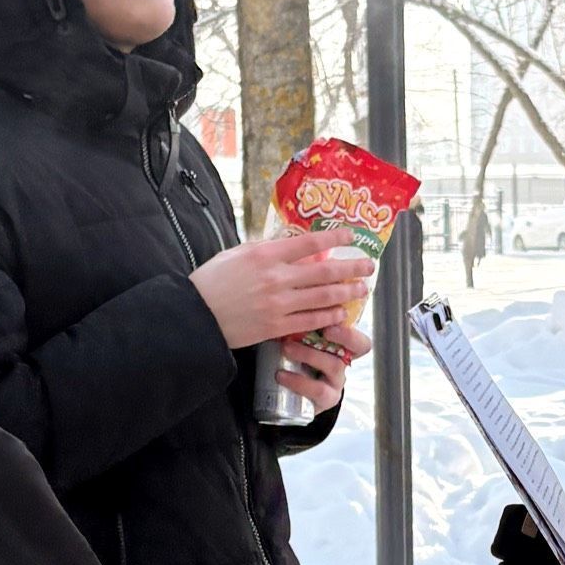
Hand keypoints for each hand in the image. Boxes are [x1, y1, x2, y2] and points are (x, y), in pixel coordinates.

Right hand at [191, 234, 376, 350]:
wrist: (195, 315)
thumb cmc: (212, 281)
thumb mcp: (236, 253)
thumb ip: (267, 249)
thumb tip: (293, 244)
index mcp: (266, 254)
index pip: (310, 243)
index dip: (336, 239)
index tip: (352, 237)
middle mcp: (276, 278)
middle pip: (325, 271)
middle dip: (352, 268)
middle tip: (369, 266)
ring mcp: (278, 304)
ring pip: (323, 297)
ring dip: (347, 293)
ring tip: (362, 289)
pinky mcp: (276, 327)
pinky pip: (311, 321)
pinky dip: (329, 316)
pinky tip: (341, 313)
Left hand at [273, 321, 367, 414]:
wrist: (283, 394)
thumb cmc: (291, 355)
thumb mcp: (298, 333)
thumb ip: (302, 315)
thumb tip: (293, 288)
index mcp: (341, 341)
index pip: (358, 325)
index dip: (353, 319)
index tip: (338, 312)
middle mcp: (344, 360)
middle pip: (358, 347)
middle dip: (344, 336)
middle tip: (325, 328)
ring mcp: (336, 381)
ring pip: (334, 366)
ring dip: (311, 354)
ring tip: (287, 348)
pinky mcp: (325, 399)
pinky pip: (318, 390)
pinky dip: (299, 381)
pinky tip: (281, 374)